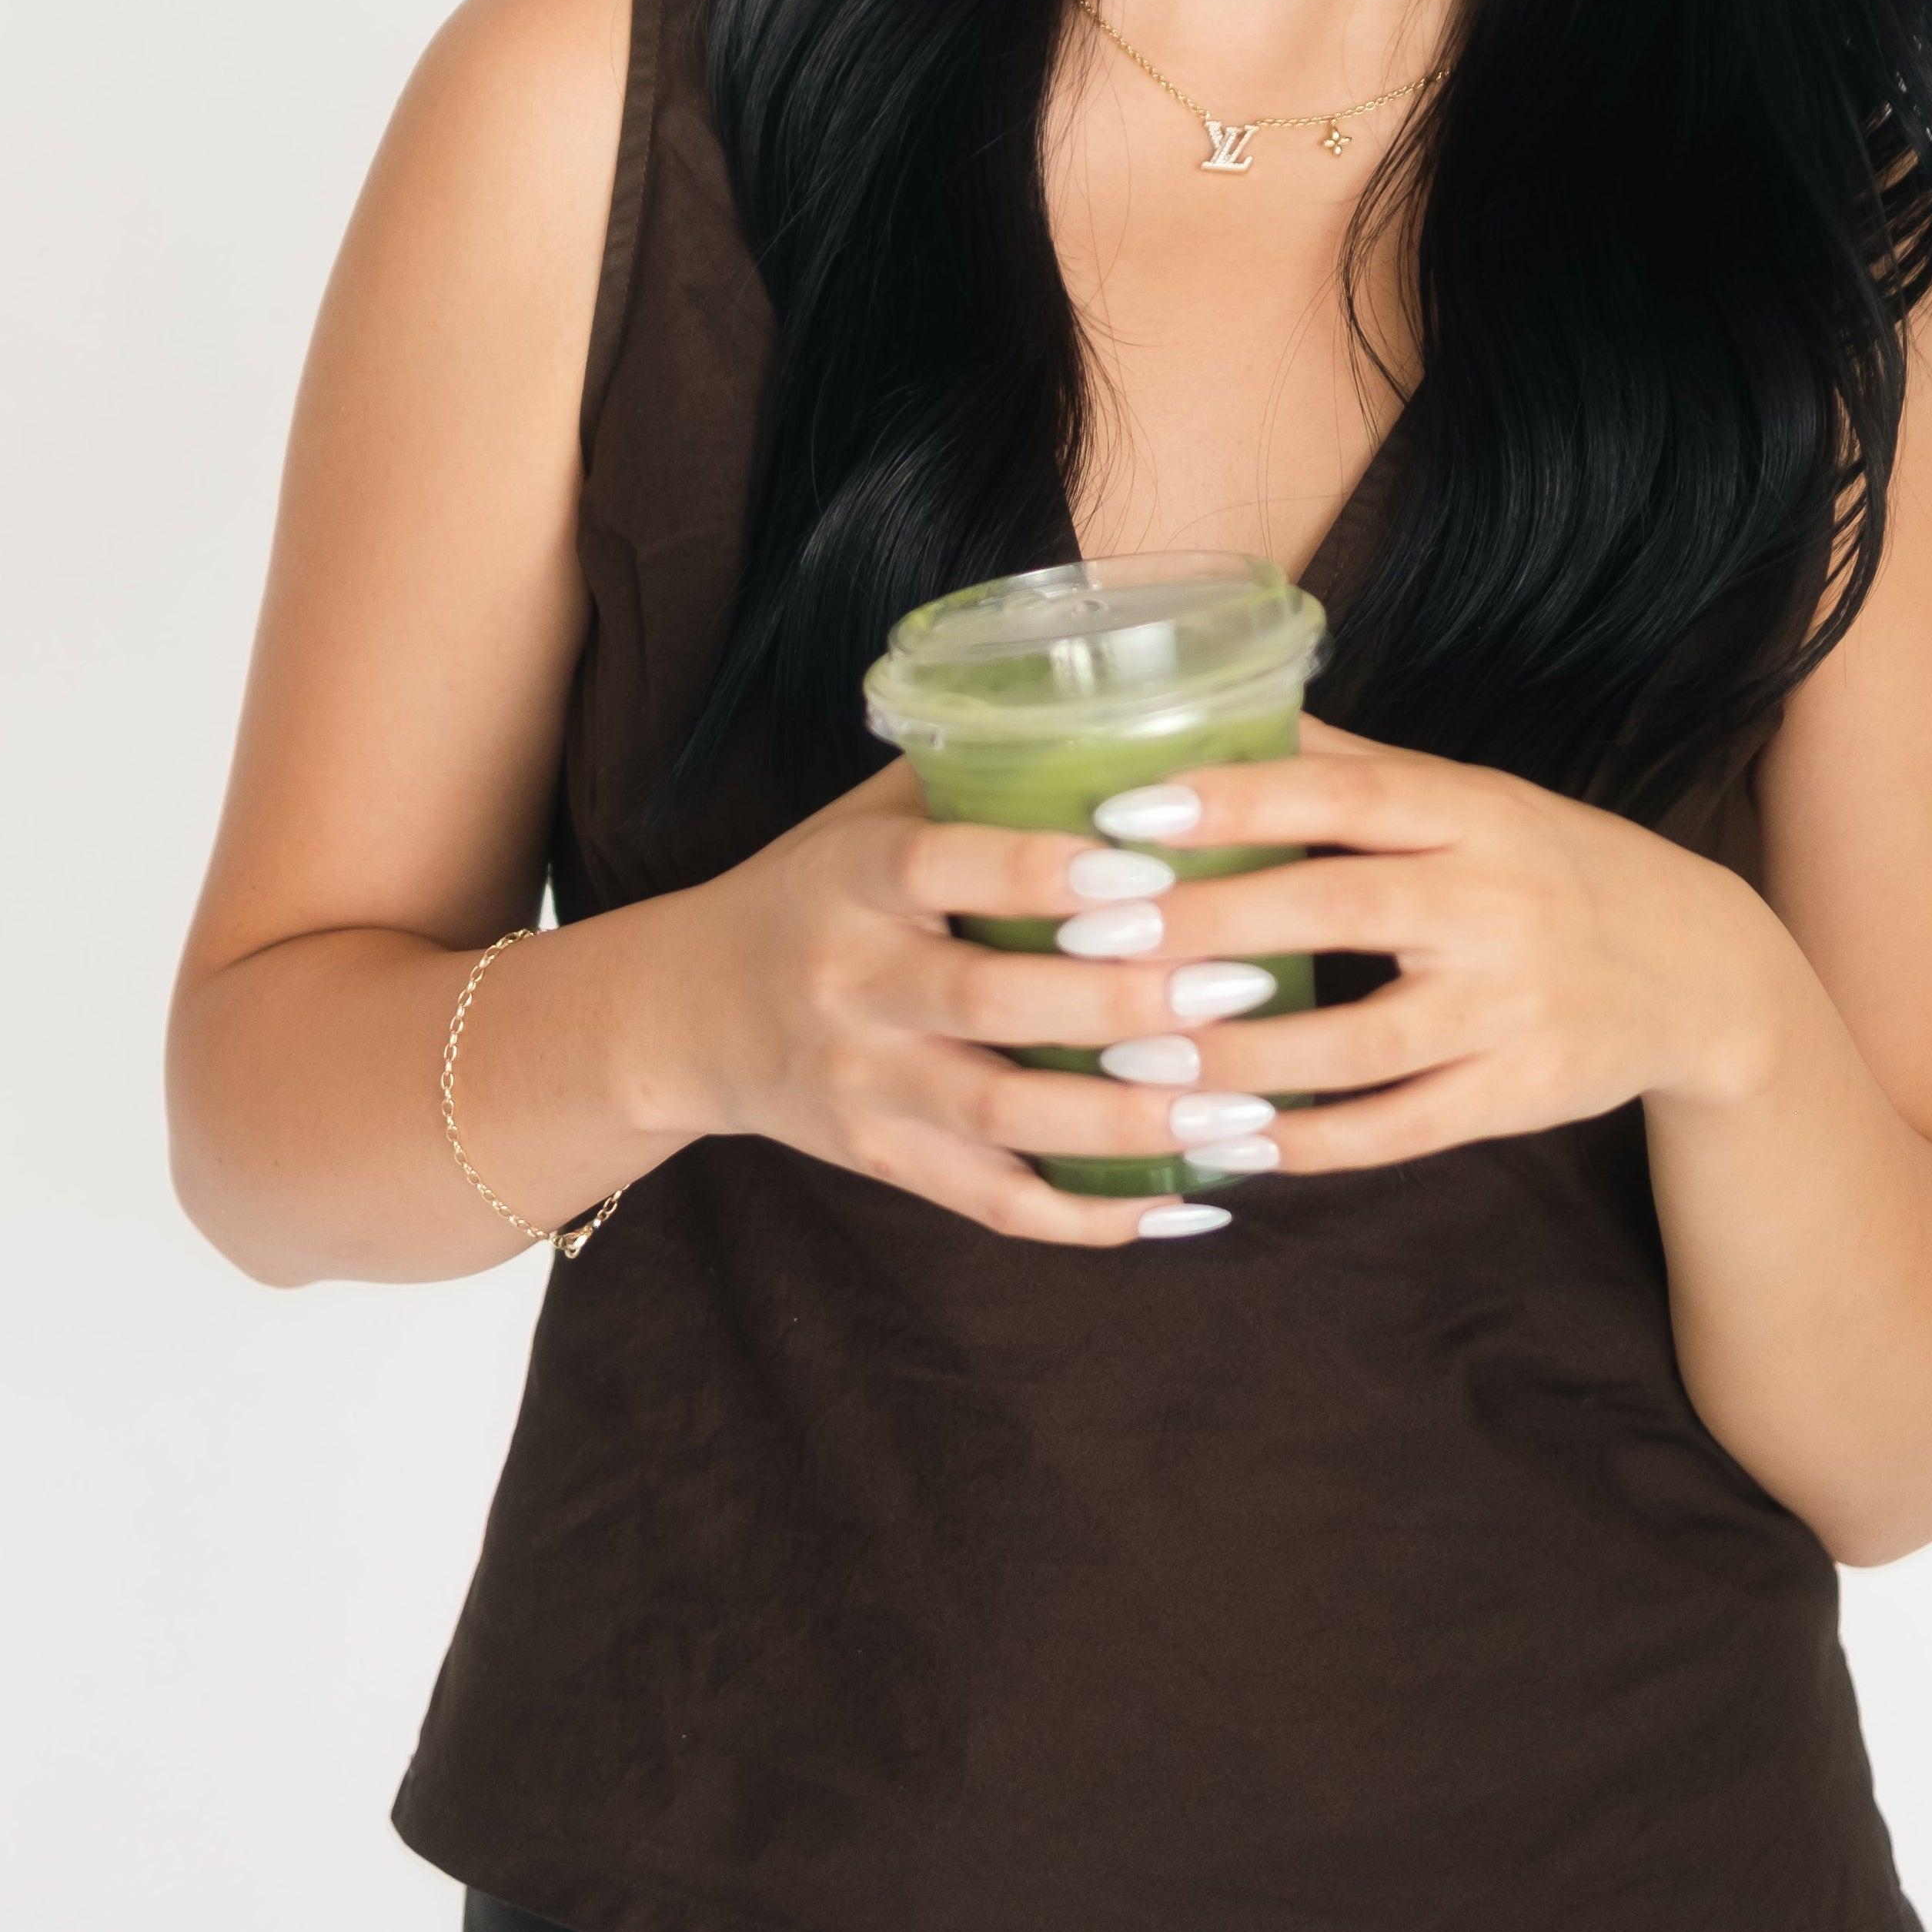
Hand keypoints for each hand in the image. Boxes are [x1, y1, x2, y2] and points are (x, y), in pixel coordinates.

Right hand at [635, 759, 1360, 1244]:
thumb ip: (982, 776)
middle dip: (1124, 1003)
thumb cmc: (818, 889)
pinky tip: (1184, 1203)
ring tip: (1243, 1112)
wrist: (687, 1013)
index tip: (1149, 870)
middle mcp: (848, 983)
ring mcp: (863, 1085)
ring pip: (1004, 1120)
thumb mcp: (870, 816)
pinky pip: (994, 1204)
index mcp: (849, 878)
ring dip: (1131, 1122)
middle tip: (1244, 987)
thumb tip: (1150, 716)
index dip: (1037, 871)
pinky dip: (1091, 1215)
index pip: (939, 869)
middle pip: (989, 1003)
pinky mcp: (882, 1161)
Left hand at [1079, 718, 1789, 1172]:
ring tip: (1131, 1066)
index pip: (1345, 792)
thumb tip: (1225, 706)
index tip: (1128, 813)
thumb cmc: (1552, 867)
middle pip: (1337, 908)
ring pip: (1359, 1043)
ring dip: (1239, 1061)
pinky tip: (1228, 1146)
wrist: (1705, 972)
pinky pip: (1401, 1128)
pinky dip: (1312, 1144)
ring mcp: (1512, 1007)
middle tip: (1092, 943)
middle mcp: (1495, 902)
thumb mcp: (1472, 798)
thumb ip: (1354, 765)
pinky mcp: (1522, 1094)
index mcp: (1473, 812)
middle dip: (1208, 928)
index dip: (1236, 799)